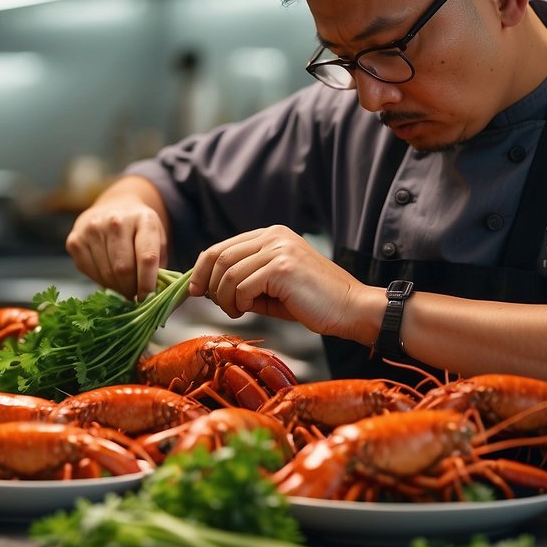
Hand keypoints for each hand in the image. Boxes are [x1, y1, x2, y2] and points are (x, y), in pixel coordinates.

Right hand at [65, 180, 168, 299]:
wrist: (114, 208)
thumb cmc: (139, 231)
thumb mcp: (158, 241)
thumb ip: (158, 266)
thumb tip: (153, 297)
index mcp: (143, 219)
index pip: (147, 258)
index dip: (147, 283)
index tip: (147, 298)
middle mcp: (116, 220)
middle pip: (123, 269)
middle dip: (130, 289)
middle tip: (134, 295)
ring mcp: (92, 228)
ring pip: (106, 274)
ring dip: (116, 287)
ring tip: (123, 285)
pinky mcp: (75, 239)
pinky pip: (89, 271)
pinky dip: (100, 280)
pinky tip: (108, 276)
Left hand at [190, 225, 374, 339]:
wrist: (351, 309)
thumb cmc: (312, 303)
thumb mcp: (271, 288)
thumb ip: (243, 282)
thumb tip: (207, 288)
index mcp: (271, 235)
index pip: (222, 247)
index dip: (202, 269)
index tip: (195, 290)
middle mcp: (273, 235)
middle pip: (219, 256)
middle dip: (209, 285)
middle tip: (216, 305)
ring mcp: (278, 249)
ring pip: (228, 273)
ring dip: (224, 299)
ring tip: (236, 312)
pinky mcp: (282, 267)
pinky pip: (242, 286)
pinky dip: (238, 303)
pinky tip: (247, 311)